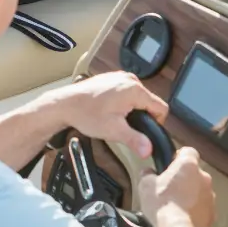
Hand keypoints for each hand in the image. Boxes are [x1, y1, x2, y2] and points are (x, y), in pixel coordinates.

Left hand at [44, 72, 167, 159]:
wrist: (66, 104)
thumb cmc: (86, 114)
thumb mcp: (113, 131)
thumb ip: (135, 140)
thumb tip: (148, 149)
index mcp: (135, 90)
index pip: (161, 107)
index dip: (156, 123)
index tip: (145, 131)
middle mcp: (130, 80)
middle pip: (149, 101)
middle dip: (141, 116)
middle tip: (125, 126)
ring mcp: (121, 77)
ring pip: (138, 97)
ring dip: (132, 108)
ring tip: (116, 117)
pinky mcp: (113, 78)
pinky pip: (127, 91)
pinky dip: (123, 101)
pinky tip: (110, 109)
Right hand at [139, 147, 215, 226]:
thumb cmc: (163, 204)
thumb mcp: (146, 186)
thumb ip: (148, 175)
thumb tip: (148, 173)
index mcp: (188, 164)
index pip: (188, 151)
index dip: (178, 157)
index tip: (170, 165)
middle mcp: (204, 176)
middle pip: (194, 173)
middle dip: (184, 179)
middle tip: (171, 189)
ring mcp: (210, 195)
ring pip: (200, 191)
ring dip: (191, 195)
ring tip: (176, 206)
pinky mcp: (212, 213)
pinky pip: (203, 208)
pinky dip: (195, 211)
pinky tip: (184, 218)